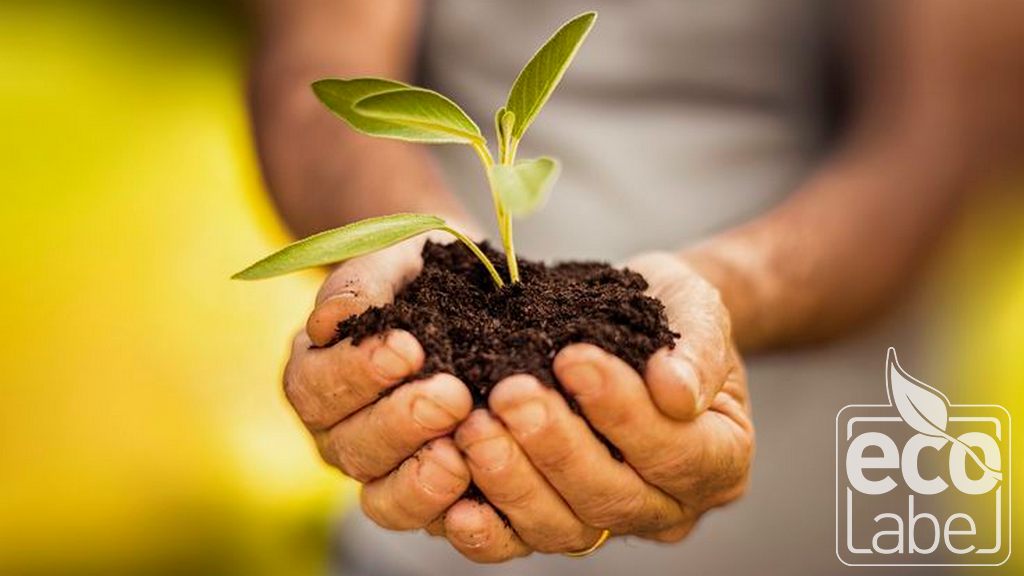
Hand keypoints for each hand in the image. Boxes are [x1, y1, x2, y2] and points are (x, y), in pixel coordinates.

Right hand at [283, 234, 474, 530]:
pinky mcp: (435, 498)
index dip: (357, 374)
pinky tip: (482, 494)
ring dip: (422, 480)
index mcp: (317, 378)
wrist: (475, 292)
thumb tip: (329, 321)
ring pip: (385, 499)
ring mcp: (387, 472)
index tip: (406, 348)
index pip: (317, 389)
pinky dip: (457, 517)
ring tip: (461, 453)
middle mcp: (342, 434)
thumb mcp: (392, 259)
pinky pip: (436, 524)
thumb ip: (360, 285)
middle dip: (401, 423)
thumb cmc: (423, 274)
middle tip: (453, 395)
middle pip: (352, 448)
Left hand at [441, 252, 753, 561]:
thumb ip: (697, 348)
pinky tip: (457, 500)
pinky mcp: (553, 519)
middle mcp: (667, 505)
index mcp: (718, 459)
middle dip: (556, 447)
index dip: (623, 412)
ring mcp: (608, 521)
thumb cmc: (668, 313)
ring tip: (475, 428)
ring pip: (562, 528)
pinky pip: (518, 542)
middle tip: (510, 394)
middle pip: (612, 499)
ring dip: (513, 481)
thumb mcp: (695, 308)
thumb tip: (677, 391)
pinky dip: (486, 529)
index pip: (676, 451)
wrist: (633, 322)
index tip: (574, 358)